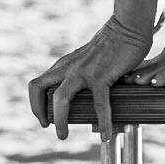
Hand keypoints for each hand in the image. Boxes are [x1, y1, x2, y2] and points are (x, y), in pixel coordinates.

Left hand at [28, 16, 152, 141]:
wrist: (128, 27)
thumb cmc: (114, 46)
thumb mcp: (90, 61)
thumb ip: (88, 76)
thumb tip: (95, 102)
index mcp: (63, 65)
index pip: (38, 84)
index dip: (35, 103)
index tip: (44, 118)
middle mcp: (67, 68)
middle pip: (38, 88)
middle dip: (38, 111)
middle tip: (49, 128)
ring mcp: (82, 71)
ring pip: (61, 99)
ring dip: (60, 121)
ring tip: (63, 136)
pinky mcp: (101, 76)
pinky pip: (99, 104)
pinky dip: (103, 122)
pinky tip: (106, 135)